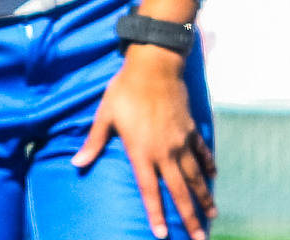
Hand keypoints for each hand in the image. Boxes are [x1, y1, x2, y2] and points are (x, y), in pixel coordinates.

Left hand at [71, 45, 216, 239]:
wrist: (154, 66)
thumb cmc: (124, 90)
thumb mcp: (104, 115)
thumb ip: (94, 142)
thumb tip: (76, 162)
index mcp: (141, 152)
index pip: (149, 191)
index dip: (156, 214)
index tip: (162, 235)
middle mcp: (165, 152)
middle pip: (180, 191)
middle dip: (190, 217)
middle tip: (200, 239)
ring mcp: (181, 142)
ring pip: (195, 176)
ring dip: (204, 197)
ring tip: (212, 215)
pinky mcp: (190, 130)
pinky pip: (202, 153)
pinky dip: (208, 166)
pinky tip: (213, 177)